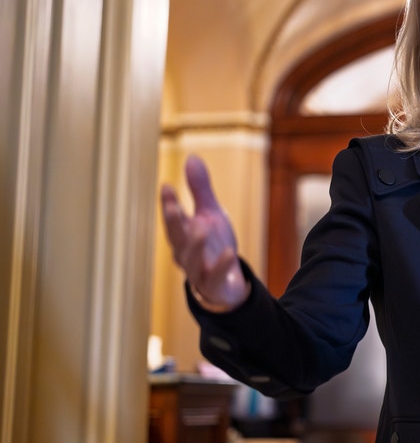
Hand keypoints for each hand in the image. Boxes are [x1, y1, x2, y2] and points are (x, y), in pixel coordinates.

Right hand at [160, 155, 249, 311]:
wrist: (226, 282)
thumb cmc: (213, 245)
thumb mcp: (210, 213)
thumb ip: (200, 189)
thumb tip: (191, 157)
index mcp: (183, 233)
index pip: (173, 217)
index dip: (169, 203)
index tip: (167, 186)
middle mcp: (185, 252)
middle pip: (176, 237)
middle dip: (173, 222)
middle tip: (173, 207)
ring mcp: (197, 270)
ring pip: (190, 260)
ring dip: (194, 245)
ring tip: (201, 229)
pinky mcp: (212, 285)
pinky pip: (214, 278)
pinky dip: (220, 267)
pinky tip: (229, 254)